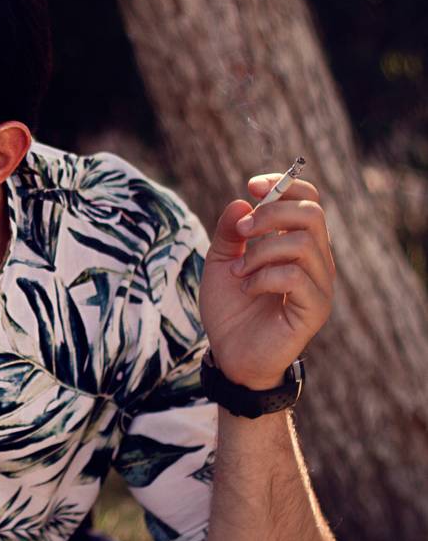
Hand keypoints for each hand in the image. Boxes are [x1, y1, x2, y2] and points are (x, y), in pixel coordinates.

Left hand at [199, 172, 335, 389]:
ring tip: (239, 272)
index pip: (309, 201)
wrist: (230, 354)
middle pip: (311, 213)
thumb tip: (241, 201)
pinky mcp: (315, 309)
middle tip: (240, 233)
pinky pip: (294, 276)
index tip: (251, 186)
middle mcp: (316, 260)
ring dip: (259, 253)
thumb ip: (229, 232)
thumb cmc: (230, 308)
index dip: (284, 185)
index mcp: (297, 244)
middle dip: (269, 215)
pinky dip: (263, 277)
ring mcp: (319, 285)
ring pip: (301, 243)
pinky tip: (248, 290)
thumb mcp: (220, 262)